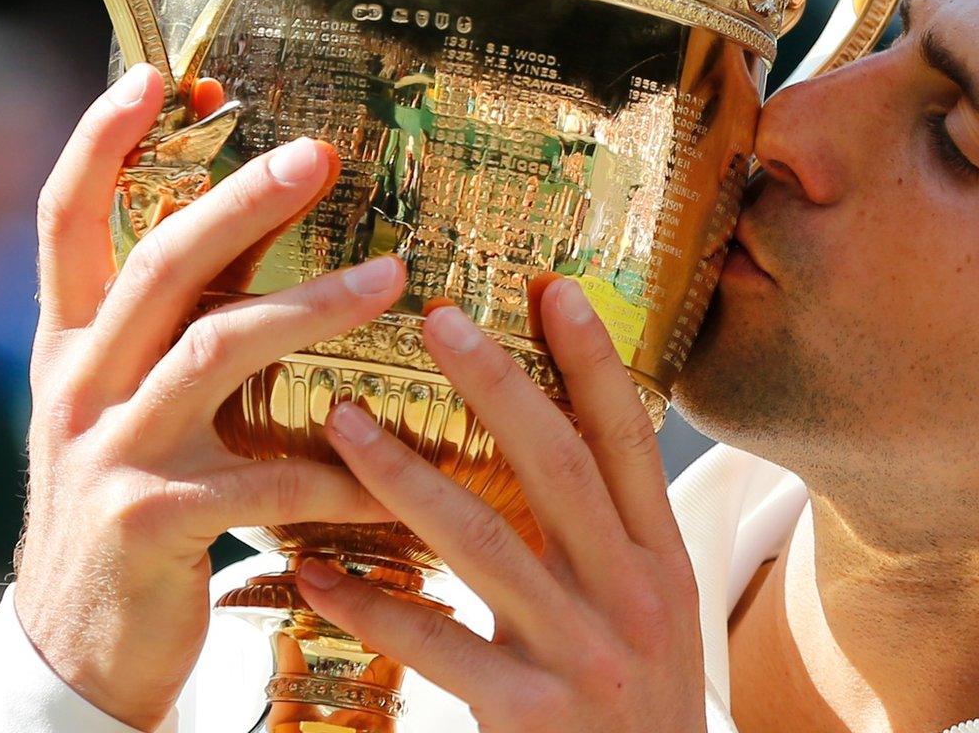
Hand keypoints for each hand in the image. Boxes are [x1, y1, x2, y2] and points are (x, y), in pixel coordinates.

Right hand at [15, 63, 400, 730]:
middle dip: (237, 202)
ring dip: (308, 307)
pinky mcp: (152, 523)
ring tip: (394, 277)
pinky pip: (267, 478)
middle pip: (154, 266)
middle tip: (319, 154)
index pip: (64, 221)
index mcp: (70, 347)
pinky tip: (411, 468)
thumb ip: (180, 324)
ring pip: (211, 353)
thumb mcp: (135, 406)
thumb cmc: (133, 505)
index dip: (99, 143)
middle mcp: (79, 387)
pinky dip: (347, 469)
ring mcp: (108, 454)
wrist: (78, 649)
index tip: (153, 74)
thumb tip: (256, 227)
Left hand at [297, 279, 705, 732]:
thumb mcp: (653, 619)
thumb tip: (545, 446)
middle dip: (498, 385)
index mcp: (662, 565)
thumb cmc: (638, 715)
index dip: (594, 362)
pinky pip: (434, 644)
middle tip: (436, 317)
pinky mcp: (528, 712)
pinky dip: (370, 603)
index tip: (551, 287)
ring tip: (343, 422)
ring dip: (407, 475)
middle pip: (558, 468)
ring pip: (485, 543)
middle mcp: (632, 599)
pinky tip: (316, 570)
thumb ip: (609, 541)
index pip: (629, 442)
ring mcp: (583, 656)